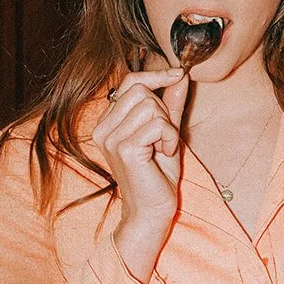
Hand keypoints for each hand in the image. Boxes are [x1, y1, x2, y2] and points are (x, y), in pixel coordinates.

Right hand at [91, 69, 188, 281]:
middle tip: (163, 138)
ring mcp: (110, 138)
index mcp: (108, 122)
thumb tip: (180, 75)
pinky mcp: (124, 148)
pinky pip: (156, 124)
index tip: (179, 73)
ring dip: (167, 127)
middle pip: (141, 91)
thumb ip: (170, 104)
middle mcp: (103, 128)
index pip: (129, 82)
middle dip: (162, 111)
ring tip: (162, 149)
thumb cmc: (157, 175)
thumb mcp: (166, 132)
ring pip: (150, 106)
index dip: (155, 75)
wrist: (152, 210)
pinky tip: (163, 155)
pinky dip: (169, 138)